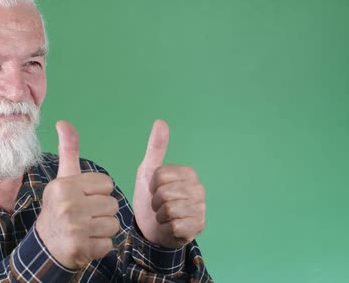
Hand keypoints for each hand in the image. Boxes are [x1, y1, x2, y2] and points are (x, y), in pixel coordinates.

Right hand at [36, 121, 119, 268]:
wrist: (45, 247)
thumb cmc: (59, 208)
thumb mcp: (62, 178)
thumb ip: (68, 151)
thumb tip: (63, 122)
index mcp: (65, 186)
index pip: (107, 184)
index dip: (99, 192)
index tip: (84, 199)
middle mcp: (68, 205)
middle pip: (113, 204)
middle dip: (103, 212)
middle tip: (85, 217)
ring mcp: (74, 228)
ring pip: (114, 224)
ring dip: (103, 230)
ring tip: (86, 229)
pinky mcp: (80, 249)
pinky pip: (108, 244)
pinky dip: (100, 246)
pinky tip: (85, 243)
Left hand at [132, 120, 205, 247]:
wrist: (151, 228)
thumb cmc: (151, 198)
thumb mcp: (148, 171)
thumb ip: (156, 147)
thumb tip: (160, 121)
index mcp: (189, 173)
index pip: (161, 175)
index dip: (152, 185)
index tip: (154, 189)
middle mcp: (199, 190)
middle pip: (165, 192)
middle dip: (156, 201)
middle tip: (159, 205)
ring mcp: (201, 209)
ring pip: (170, 209)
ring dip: (160, 215)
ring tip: (164, 215)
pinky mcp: (198, 227)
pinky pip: (175, 224)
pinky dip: (167, 227)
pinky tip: (170, 226)